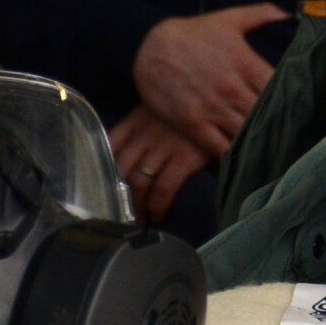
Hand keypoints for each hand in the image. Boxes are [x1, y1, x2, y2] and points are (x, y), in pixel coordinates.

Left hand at [108, 106, 209, 223]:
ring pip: (138, 182)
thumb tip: (136, 151)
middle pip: (120, 168)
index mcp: (137, 119)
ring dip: (136, 207)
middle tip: (120, 213)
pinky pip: (163, 188)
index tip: (105, 185)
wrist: (221, 102)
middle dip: (117, 195)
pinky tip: (159, 216)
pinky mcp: (184, 158)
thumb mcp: (164, 106)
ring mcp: (164, 146)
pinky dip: (157, 207)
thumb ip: (148, 123)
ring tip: (140, 222)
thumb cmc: (194, 106)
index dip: (104, 167)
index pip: (110, 144)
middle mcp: (146, 133)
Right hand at [133, 3, 286, 155]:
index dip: (290, 101)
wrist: (148, 46)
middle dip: (275, 125)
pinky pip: (221, 148)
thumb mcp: (228, 18)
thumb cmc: (192, 33)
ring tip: (265, 148)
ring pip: (246, 135)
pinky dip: (233, 154)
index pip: (279, 90)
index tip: (294, 108)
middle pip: (265, 117)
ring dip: (255, 142)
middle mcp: (232, 88)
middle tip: (283, 134)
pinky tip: (240, 155)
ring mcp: (212, 108)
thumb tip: (288, 15)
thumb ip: (261, 14)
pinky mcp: (193, 124)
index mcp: (245, 63)